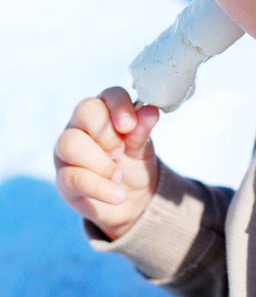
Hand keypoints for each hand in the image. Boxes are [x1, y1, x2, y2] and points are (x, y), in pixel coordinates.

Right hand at [55, 87, 158, 239]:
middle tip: (121, 152)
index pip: (109, 96)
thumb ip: (142, 130)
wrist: (133, 200)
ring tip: (118, 176)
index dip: (119, 106)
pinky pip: (72, 177)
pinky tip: (116, 194)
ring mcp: (68, 151)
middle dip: (105, 132)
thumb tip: (150, 110)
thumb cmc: (134, 164)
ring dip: (100, 162)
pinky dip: (98, 187)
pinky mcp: (64, 179)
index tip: (129, 125)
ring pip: (70, 143)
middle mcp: (82, 126)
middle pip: (84, 111)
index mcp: (106, 112)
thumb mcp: (142, 147)